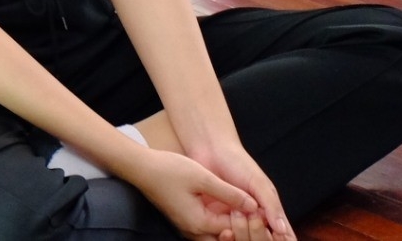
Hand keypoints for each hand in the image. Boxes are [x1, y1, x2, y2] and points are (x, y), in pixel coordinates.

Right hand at [121, 149, 268, 240]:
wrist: (142, 168)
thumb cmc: (170, 170)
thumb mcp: (204, 178)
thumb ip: (230, 194)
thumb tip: (253, 205)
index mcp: (199, 223)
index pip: (233, 230)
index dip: (249, 220)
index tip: (259, 207)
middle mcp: (193, 231)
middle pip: (225, 239)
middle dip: (240, 231)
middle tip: (253, 215)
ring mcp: (187, 227)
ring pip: (216, 236)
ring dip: (230, 227)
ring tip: (243, 211)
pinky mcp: (185, 220)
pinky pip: (207, 229)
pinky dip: (219, 223)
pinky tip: (226, 208)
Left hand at [190, 140, 293, 240]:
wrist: (209, 150)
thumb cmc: (238, 163)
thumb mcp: (258, 183)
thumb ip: (271, 205)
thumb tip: (283, 230)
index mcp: (267, 213)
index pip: (280, 236)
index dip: (279, 239)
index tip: (274, 236)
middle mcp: (251, 222)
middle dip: (258, 236)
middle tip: (251, 217)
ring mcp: (233, 224)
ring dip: (242, 236)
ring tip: (237, 216)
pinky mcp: (213, 223)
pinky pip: (220, 238)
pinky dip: (225, 238)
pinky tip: (225, 230)